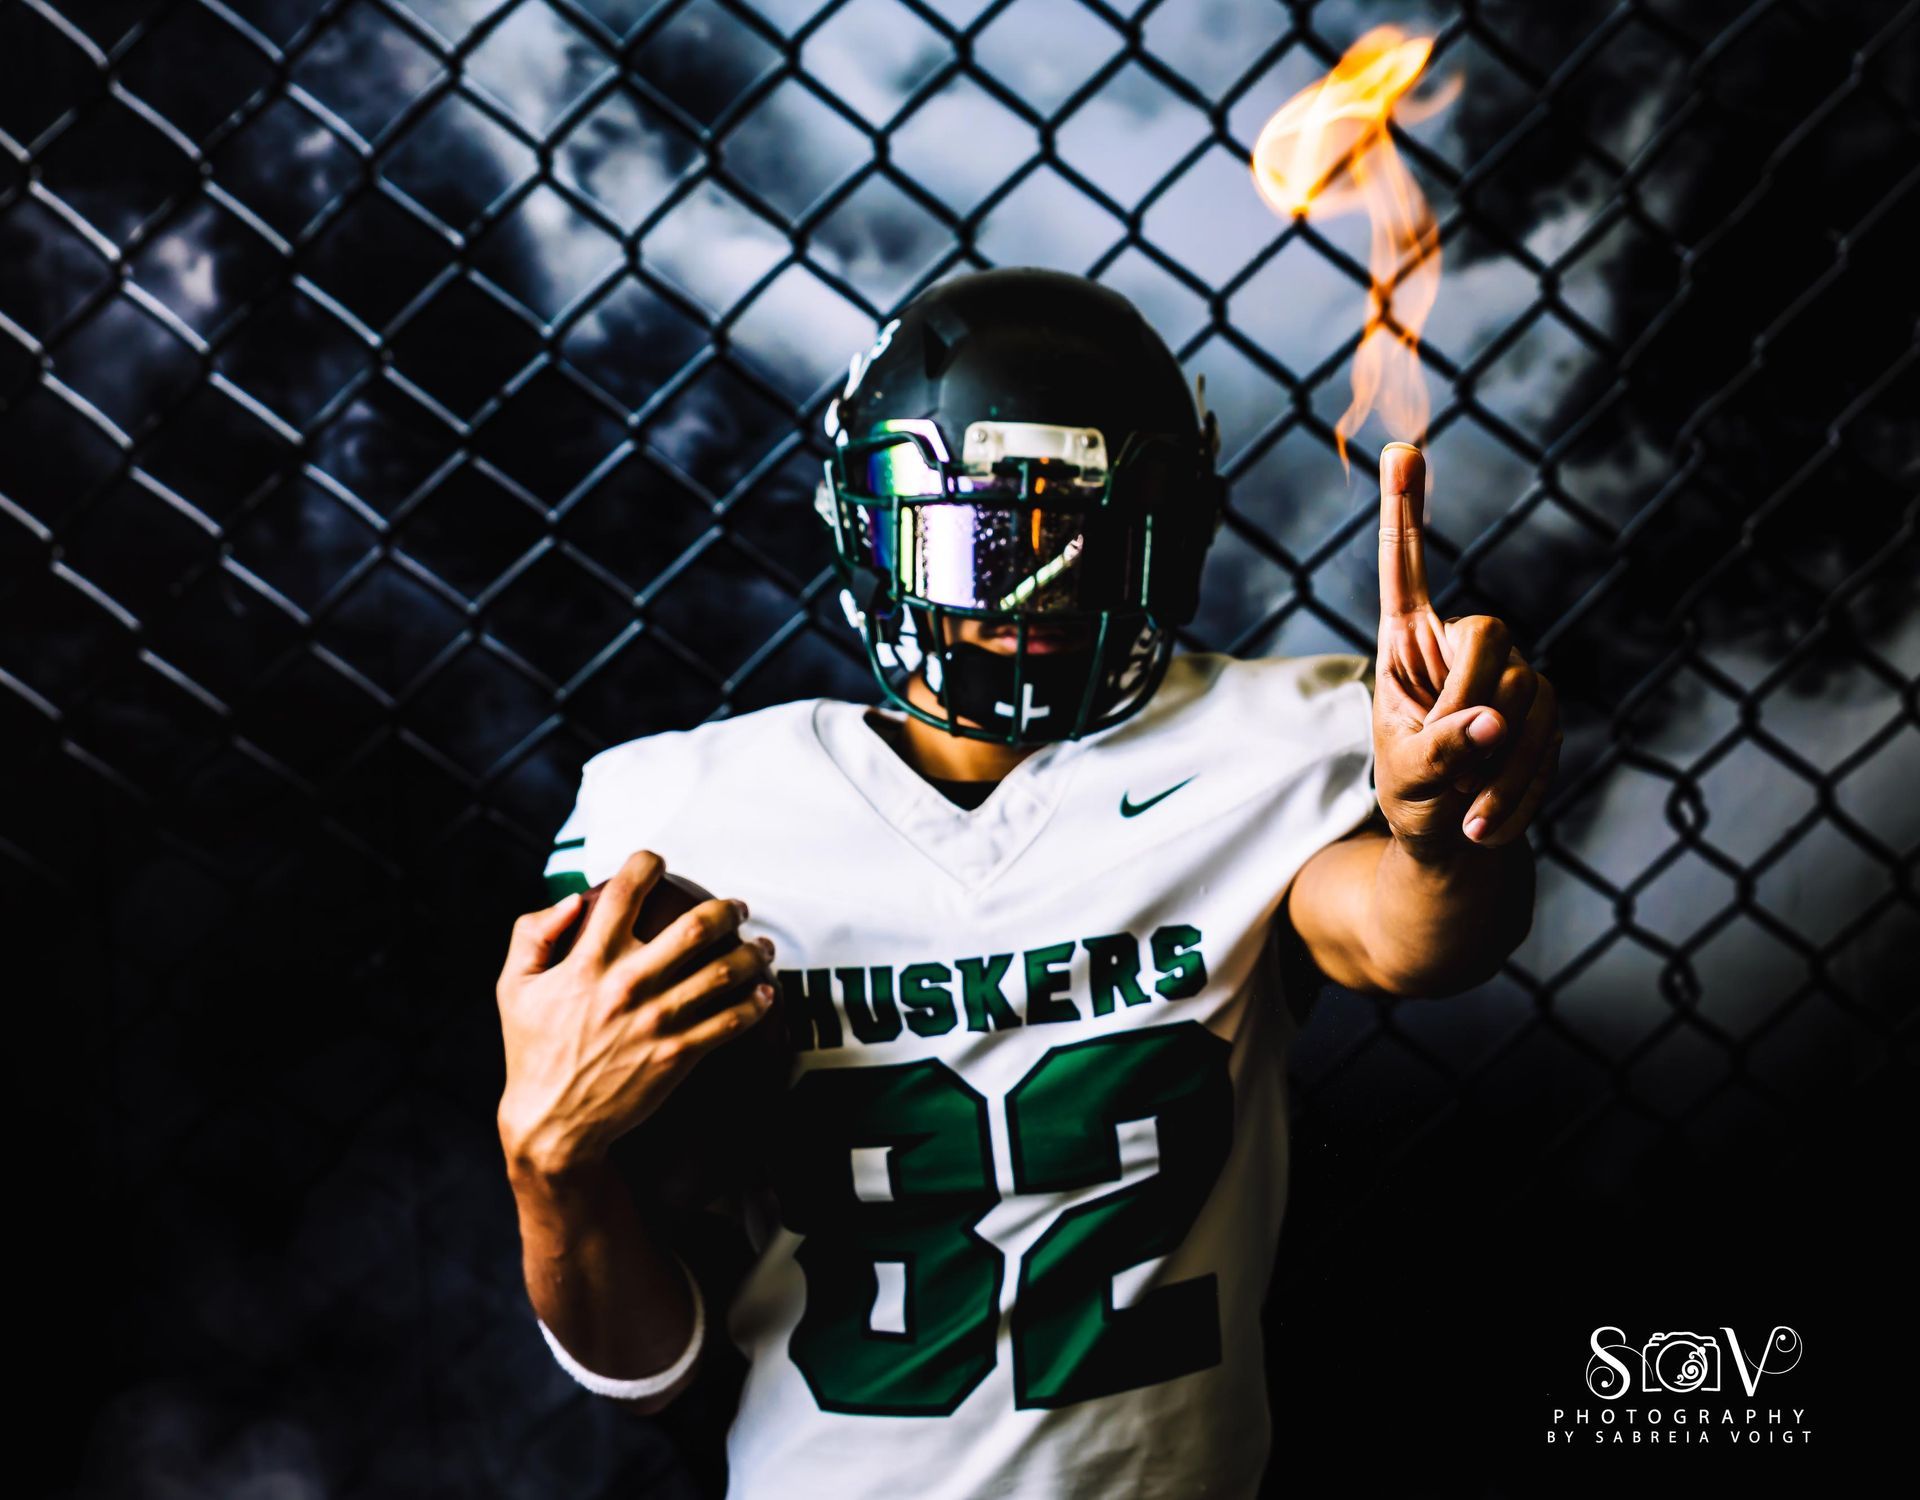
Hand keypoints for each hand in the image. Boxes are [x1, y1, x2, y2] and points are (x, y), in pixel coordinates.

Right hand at [495, 850, 775, 1173]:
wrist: (552, 1122)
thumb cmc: (533, 1049)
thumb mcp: (513, 986)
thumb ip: (532, 934)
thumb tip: (568, 900)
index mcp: (588, 961)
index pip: (624, 892)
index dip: (647, 864)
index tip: (659, 863)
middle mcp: (627, 984)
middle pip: (695, 927)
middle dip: (726, 909)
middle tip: (738, 908)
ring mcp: (657, 1019)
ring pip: (724, 972)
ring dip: (753, 952)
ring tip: (762, 947)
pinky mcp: (678, 1053)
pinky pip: (730, 1022)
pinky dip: (755, 1003)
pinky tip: (764, 994)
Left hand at [1372, 443, 1560, 859]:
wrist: (1456, 842)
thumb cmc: (1415, 798)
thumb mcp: (1408, 776)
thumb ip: (1441, 746)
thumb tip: (1494, 720)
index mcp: (1407, 646)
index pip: (1404, 570)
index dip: (1403, 512)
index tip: (1399, 448)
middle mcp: (1462, 646)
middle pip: (1487, 633)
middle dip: (1470, 699)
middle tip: (1454, 763)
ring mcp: (1511, 675)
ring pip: (1525, 693)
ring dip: (1495, 766)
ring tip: (1463, 811)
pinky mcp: (1545, 710)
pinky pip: (1546, 738)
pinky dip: (1516, 792)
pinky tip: (1487, 824)